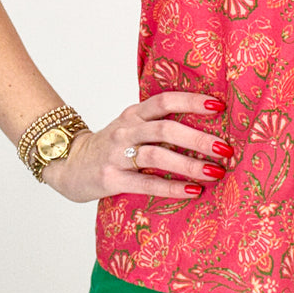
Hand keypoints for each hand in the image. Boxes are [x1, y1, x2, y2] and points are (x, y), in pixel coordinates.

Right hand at [42, 90, 231, 203]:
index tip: (219, 107)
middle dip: (198, 139)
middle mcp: (126, 130)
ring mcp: (116, 154)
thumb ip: (159, 124)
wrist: (68, 165)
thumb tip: (208, 127)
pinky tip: (192, 191)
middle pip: (165, 129)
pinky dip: (171, 187)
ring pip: (156, 155)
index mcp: (134, 114)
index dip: (191, 101)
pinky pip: (145, 182)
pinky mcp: (110, 178)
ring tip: (216, 172)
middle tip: (225, 149)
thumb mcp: (131, 127)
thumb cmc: (111, 147)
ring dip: (189, 164)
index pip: (165, 100)